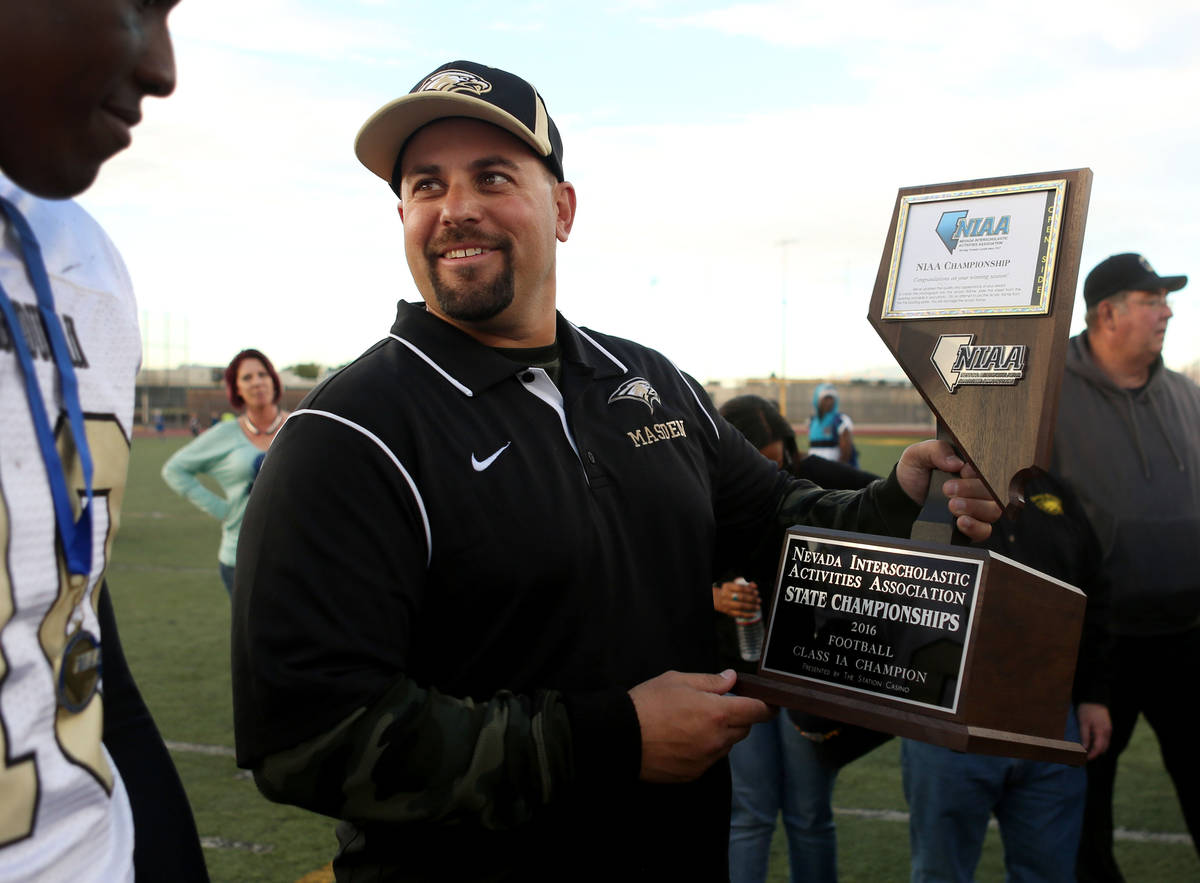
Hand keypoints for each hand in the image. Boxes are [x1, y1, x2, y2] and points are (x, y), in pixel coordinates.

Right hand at [629, 670, 772, 782]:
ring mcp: (705, 760)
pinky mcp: (693, 774)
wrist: (620, 736)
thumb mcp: (678, 680)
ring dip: (719, 734)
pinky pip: (708, 760)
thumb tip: (730, 679)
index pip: (756, 711)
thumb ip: (710, 681)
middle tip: (715, 706)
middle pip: (743, 730)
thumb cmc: (648, 703)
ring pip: (726, 745)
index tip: (769, 704)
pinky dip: (703, 749)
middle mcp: (717, 740)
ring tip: (691, 722)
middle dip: (737, 717)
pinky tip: (681, 739)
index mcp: (717, 713)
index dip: (766, 706)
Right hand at [712, 579, 760, 620]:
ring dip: (751, 607)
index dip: (749, 590)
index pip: (740, 588)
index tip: (756, 592)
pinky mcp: (728, 612)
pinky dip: (747, 615)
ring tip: (758, 607)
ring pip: (740, 606)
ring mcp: (727, 604)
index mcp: (727, 587)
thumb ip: (745, 584)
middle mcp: (726, 595)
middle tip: (759, 600)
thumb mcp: (734, 585)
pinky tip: (754, 614)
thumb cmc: (729, 591)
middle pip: (741, 597)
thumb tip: (755, 586)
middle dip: (752, 599)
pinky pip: (739, 614)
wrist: (717, 599)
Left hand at [896, 440, 1001, 541]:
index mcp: (970, 467)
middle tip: (948, 489)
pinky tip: (961, 521)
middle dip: (972, 490)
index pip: (988, 468)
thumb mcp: (918, 455)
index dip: (977, 471)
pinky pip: (985, 530)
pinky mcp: (973, 527)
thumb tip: (956, 462)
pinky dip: (976, 526)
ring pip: (992, 510)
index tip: (961, 471)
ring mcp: (978, 508)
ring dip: (974, 508)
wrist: (902, 498)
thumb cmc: (915, 473)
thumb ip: (936, 450)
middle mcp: (979, 488)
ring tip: (952, 505)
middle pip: (992, 491)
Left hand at [1077, 702, 1111, 759]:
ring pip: (1105, 745)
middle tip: (1085, 757)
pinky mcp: (1108, 727)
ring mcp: (1109, 730)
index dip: (1092, 755)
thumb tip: (1085, 748)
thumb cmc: (1086, 710)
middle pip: (1103, 748)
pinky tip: (1093, 744)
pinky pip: (1106, 739)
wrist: (1094, 699)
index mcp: (1101, 731)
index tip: (1085, 759)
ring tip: (1088, 752)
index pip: (1098, 748)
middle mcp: (1107, 732)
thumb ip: (1085, 736)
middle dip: (1095, 754)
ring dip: (1098, 750)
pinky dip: (1100, 744)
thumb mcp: (1083, 722)